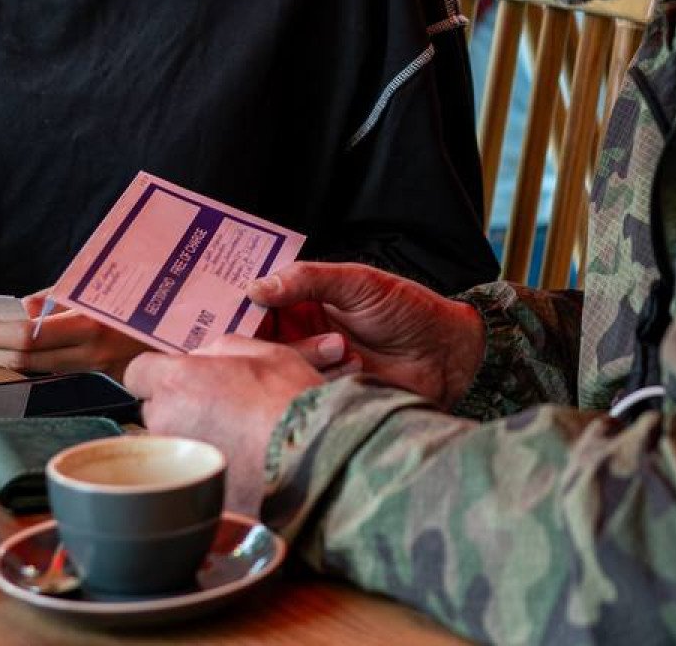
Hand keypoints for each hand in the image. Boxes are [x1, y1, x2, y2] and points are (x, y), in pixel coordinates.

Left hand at [0, 289, 150, 379]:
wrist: (189, 325)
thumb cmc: (146, 295)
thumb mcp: (101, 284)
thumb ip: (59, 297)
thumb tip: (24, 309)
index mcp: (91, 323)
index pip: (30, 336)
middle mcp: (93, 352)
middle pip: (27, 361)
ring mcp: (98, 370)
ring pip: (38, 371)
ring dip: (1, 361)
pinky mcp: (103, 379)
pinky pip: (57, 372)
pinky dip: (28, 364)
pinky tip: (9, 357)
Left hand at [124, 336, 324, 513]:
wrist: (315, 460)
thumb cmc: (293, 401)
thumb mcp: (267, 353)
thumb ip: (224, 349)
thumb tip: (203, 357)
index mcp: (177, 380)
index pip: (137, 374)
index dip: (158, 375)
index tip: (180, 381)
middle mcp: (166, 421)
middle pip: (153, 410)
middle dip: (177, 407)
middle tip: (218, 408)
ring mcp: (176, 462)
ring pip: (170, 443)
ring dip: (189, 439)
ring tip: (232, 438)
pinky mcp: (191, 493)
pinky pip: (187, 474)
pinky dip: (204, 469)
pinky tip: (237, 463)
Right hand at [250, 262, 483, 407]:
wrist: (446, 354)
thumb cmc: (407, 309)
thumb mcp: (357, 282)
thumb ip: (307, 279)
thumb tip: (255, 287)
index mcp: (304, 303)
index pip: (257, 307)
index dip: (242, 309)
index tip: (229, 312)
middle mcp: (301, 336)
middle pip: (261, 343)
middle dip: (278, 341)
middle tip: (307, 337)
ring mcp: (313, 368)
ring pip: (281, 369)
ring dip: (310, 358)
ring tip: (346, 348)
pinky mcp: (327, 396)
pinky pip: (305, 392)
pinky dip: (326, 380)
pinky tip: (356, 368)